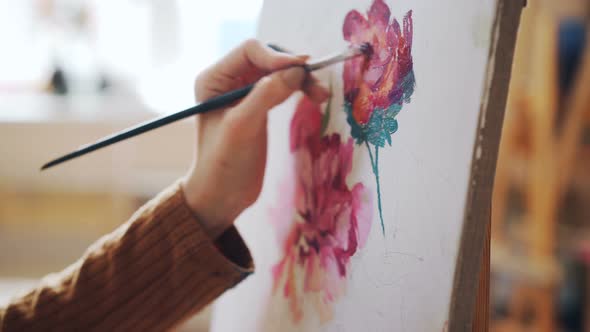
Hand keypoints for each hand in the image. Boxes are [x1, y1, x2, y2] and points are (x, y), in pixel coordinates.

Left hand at [181, 39, 329, 238]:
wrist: (222, 196)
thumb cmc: (223, 164)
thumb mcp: (243, 127)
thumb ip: (266, 95)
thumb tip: (297, 70)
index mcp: (214, 79)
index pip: (250, 51)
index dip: (277, 57)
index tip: (303, 69)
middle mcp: (227, 80)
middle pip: (267, 59)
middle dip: (292, 68)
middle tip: (316, 85)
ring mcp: (244, 93)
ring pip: (278, 73)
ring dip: (300, 79)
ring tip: (320, 94)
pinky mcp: (258, 107)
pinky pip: (282, 88)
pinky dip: (299, 90)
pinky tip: (314, 97)